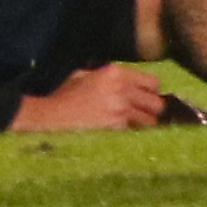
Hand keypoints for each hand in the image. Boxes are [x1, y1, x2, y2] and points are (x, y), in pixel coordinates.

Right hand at [13, 66, 179, 131]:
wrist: (48, 115)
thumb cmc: (63, 94)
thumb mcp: (85, 75)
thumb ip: (109, 76)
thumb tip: (130, 82)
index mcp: (115, 72)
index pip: (153, 82)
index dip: (151, 92)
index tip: (146, 97)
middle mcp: (122, 89)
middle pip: (157, 103)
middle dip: (152, 109)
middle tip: (143, 113)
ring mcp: (120, 109)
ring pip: (150, 120)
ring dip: (143, 123)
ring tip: (133, 125)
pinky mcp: (114, 127)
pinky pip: (134, 132)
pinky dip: (130, 133)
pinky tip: (120, 132)